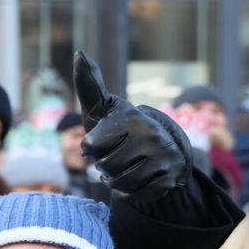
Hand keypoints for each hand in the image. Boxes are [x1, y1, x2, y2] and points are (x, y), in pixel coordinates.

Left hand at [73, 50, 192, 200]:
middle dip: (104, 164)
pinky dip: (128, 191)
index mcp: (131, 117)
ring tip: (121, 167)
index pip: (90, 147)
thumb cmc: (119, 126)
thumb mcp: (104, 107)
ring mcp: (162, 158)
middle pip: (104, 167)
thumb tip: (80, 54)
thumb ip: (89, 84)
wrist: (159, 146)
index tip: (101, 140)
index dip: (91, 148)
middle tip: (115, 154)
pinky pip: (134, 194)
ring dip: (114, 180)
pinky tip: (134, 177)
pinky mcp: (168, 178)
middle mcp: (151, 136)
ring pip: (118, 183)